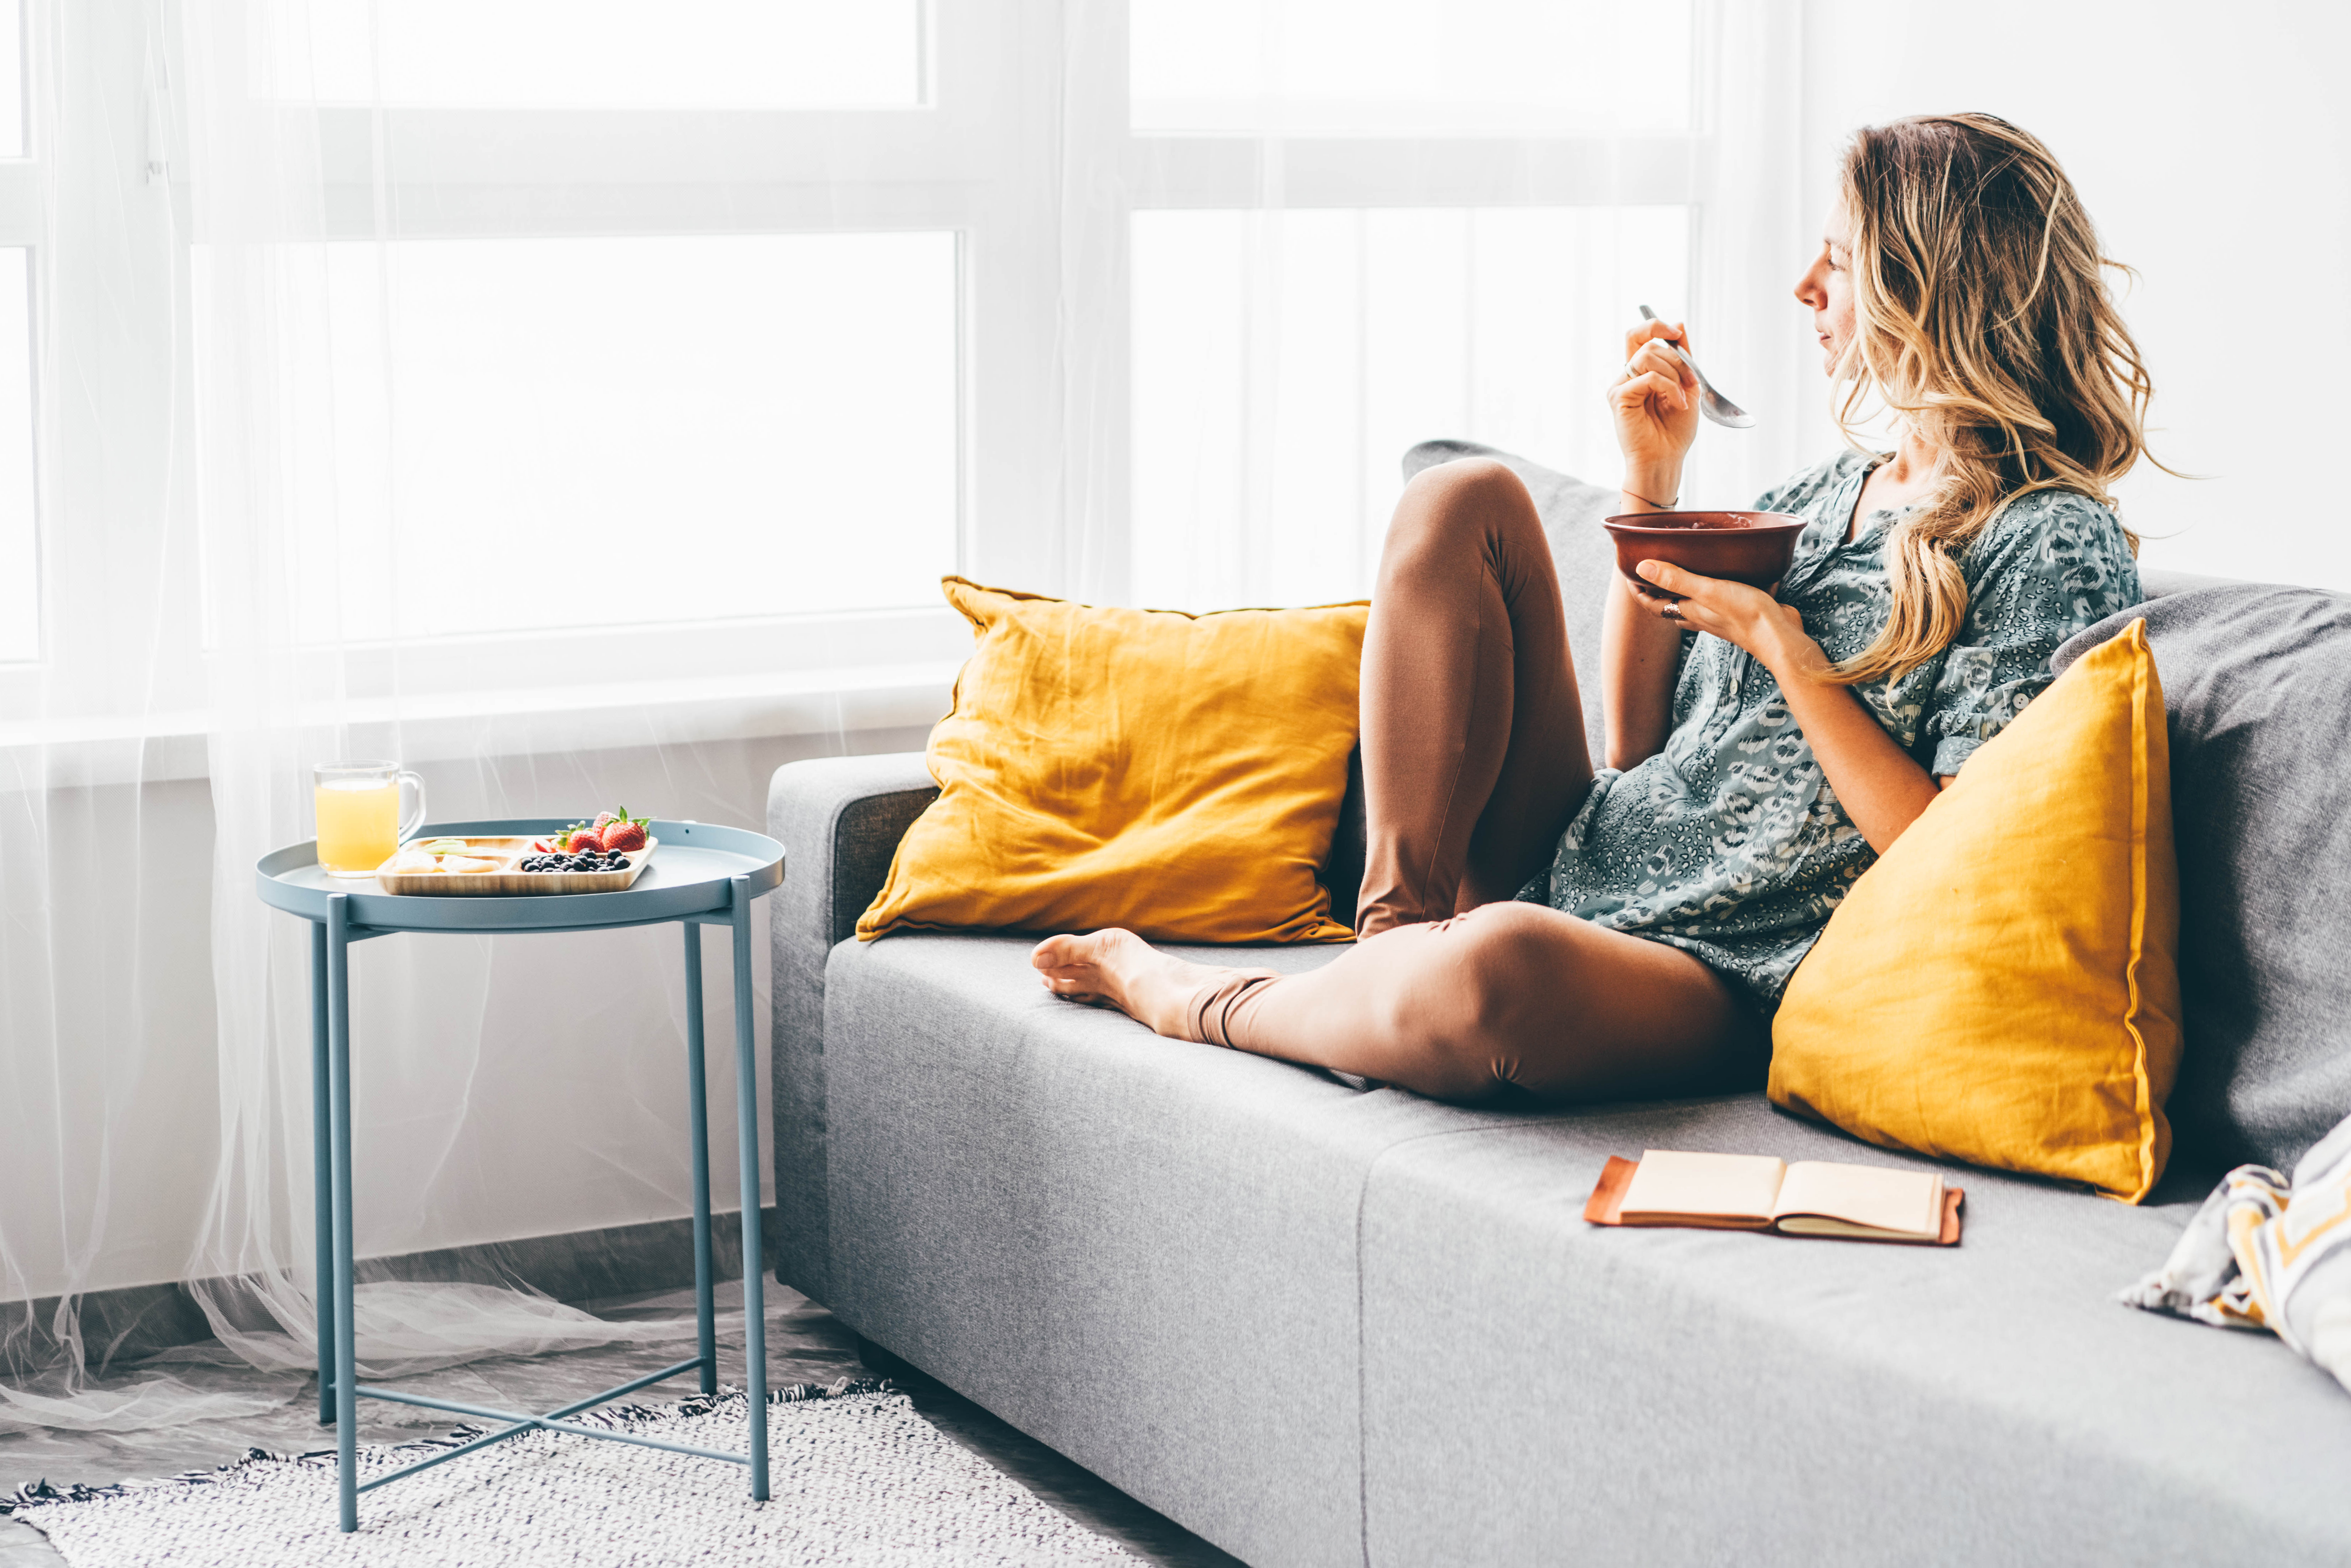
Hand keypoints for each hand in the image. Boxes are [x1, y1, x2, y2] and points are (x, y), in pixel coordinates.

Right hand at [1609, 318, 1700, 496]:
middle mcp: (1627, 377)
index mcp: (1641, 372)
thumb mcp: (1687, 385)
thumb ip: (1682, 356)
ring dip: (1674, 373)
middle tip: (1690, 380)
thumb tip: (1679, 325)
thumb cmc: (1674, 430)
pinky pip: (1647, 377)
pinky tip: (1677, 403)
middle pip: (1646, 343)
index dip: (1655, 326)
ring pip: (1647, 357)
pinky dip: (1669, 387)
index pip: (1638, 335)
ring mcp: (1620, 387)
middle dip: (1676, 358)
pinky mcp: (1619, 398)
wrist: (1666, 458)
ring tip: (1682, 396)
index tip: (1676, 333)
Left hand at [1628, 559, 1827, 682]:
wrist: (1781, 636)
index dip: (1639, 591)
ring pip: (1695, 602)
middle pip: (1672, 605)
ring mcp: (1721, 616)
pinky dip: (1716, 585)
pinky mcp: (1741, 611)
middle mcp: (1701, 616)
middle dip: (1660, 589)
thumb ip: (1677, 579)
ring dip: (1687, 587)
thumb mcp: (1707, 591)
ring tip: (1686, 564)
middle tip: (1655, 566)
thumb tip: (1642, 568)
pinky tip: (1725, 571)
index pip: (1654, 605)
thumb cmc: (1744, 615)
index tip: (1630, 574)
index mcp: (1689, 612)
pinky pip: (1721, 597)